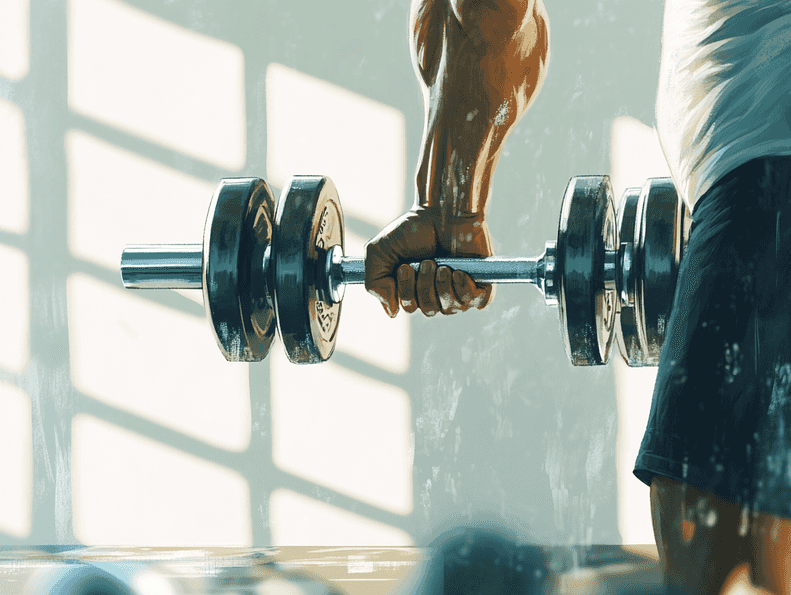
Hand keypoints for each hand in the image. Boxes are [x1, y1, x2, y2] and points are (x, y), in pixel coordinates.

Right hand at [365, 206, 494, 316]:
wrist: (443, 210)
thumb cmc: (412, 228)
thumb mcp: (379, 252)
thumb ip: (374, 283)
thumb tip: (392, 312)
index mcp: (415, 287)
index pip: (409, 307)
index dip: (406, 293)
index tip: (405, 267)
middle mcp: (438, 291)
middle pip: (430, 310)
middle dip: (424, 286)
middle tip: (426, 262)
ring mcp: (459, 288)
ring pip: (450, 308)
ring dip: (442, 286)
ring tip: (442, 265)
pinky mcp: (480, 283)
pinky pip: (474, 303)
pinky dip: (463, 289)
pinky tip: (457, 272)